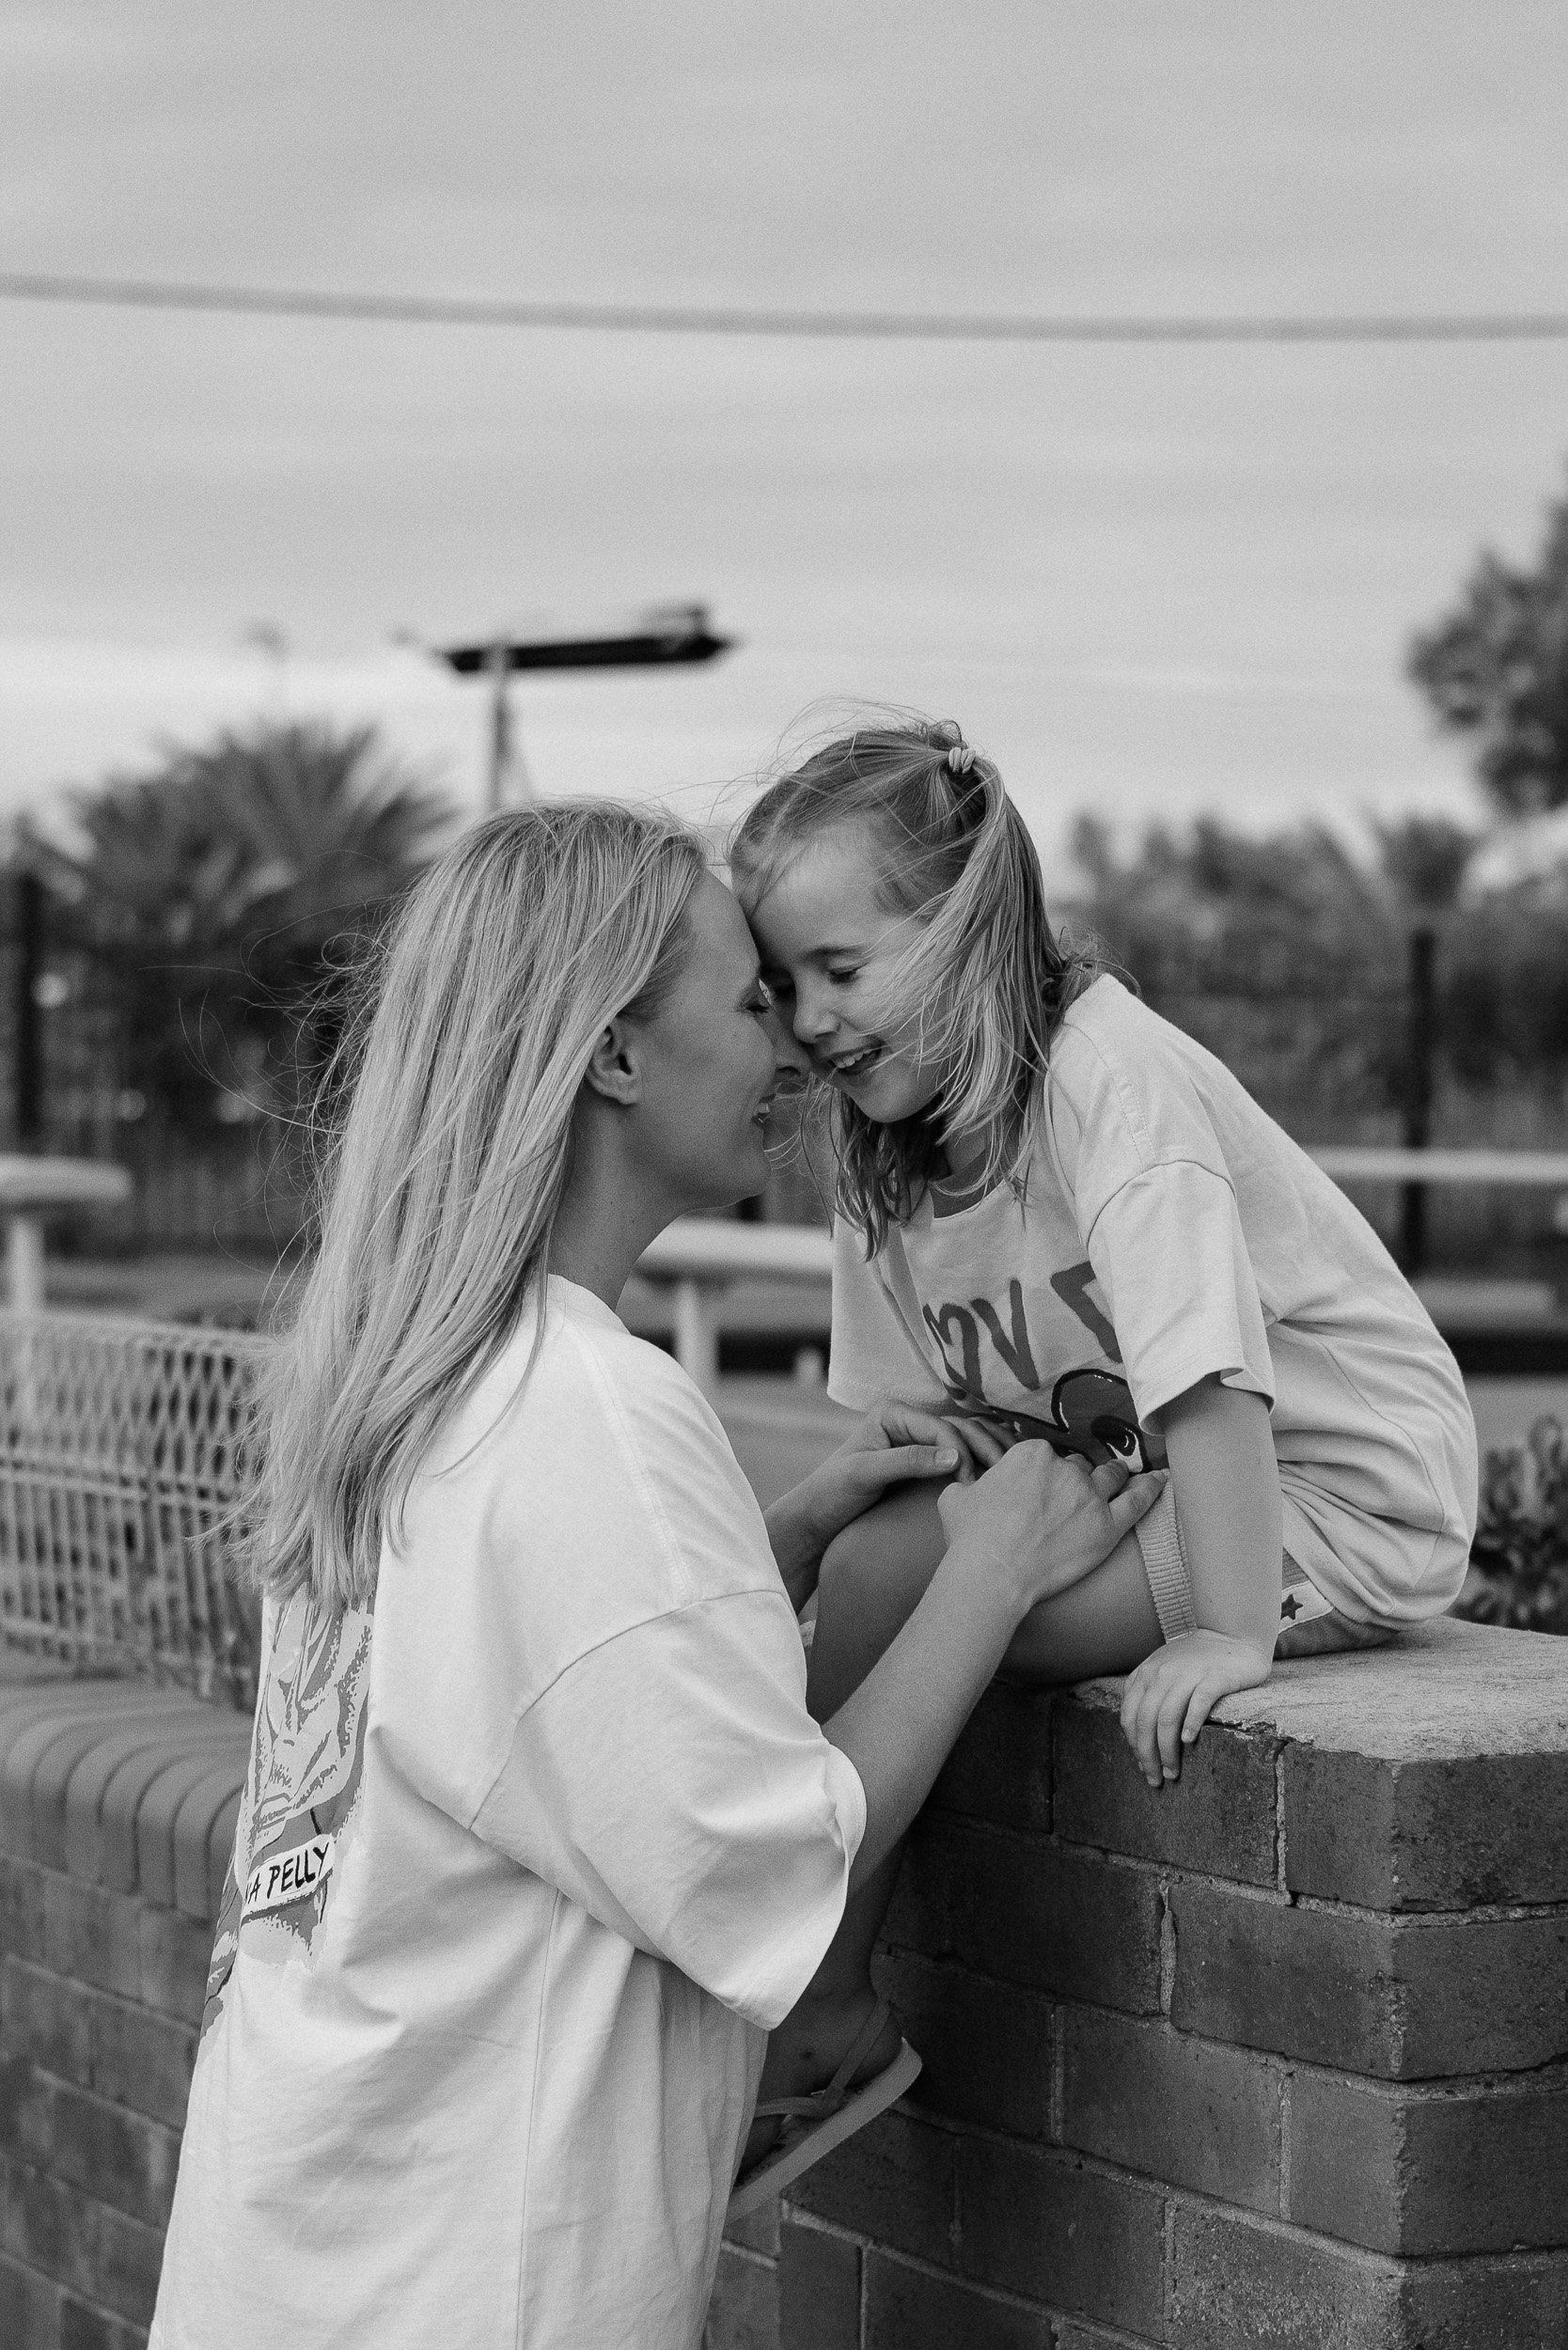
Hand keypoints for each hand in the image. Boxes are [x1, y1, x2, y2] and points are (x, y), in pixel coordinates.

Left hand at [807, 1401, 990, 1530]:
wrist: (818, 1517)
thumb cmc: (833, 1492)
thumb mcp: (865, 1473)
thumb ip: (908, 1461)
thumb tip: (956, 1456)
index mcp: (892, 1412)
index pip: (940, 1427)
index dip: (961, 1451)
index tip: (970, 1482)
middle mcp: (908, 1419)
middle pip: (958, 1428)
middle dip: (982, 1448)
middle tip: (1002, 1475)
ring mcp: (918, 1438)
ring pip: (964, 1438)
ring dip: (988, 1451)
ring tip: (1009, 1472)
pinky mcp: (924, 1458)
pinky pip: (958, 1453)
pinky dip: (980, 1459)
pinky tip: (998, 1472)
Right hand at [937, 1442, 1165, 1618]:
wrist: (993, 1573)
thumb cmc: (971, 1537)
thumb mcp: (956, 1497)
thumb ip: (971, 1483)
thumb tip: (969, 1487)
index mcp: (1031, 1454)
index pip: (1045, 1455)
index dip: (1042, 1473)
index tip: (1037, 1488)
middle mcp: (1065, 1468)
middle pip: (1077, 1466)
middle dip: (1072, 1479)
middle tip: (1064, 1501)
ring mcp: (1090, 1497)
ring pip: (1108, 1477)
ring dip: (1111, 1477)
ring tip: (1117, 1480)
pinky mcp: (1108, 1526)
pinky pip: (1138, 1501)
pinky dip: (1152, 1488)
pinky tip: (1164, 1479)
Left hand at [1119, 1630, 1272, 1788]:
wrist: (1232, 1634)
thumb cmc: (1197, 1660)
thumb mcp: (1163, 1670)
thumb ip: (1148, 1693)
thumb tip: (1139, 1738)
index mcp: (1147, 1673)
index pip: (1130, 1716)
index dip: (1134, 1745)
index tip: (1143, 1765)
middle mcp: (1163, 1672)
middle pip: (1147, 1721)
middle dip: (1148, 1754)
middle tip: (1157, 1778)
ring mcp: (1189, 1673)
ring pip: (1168, 1717)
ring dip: (1167, 1749)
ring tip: (1173, 1771)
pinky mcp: (1215, 1677)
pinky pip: (1198, 1702)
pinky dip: (1191, 1723)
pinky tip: (1189, 1741)